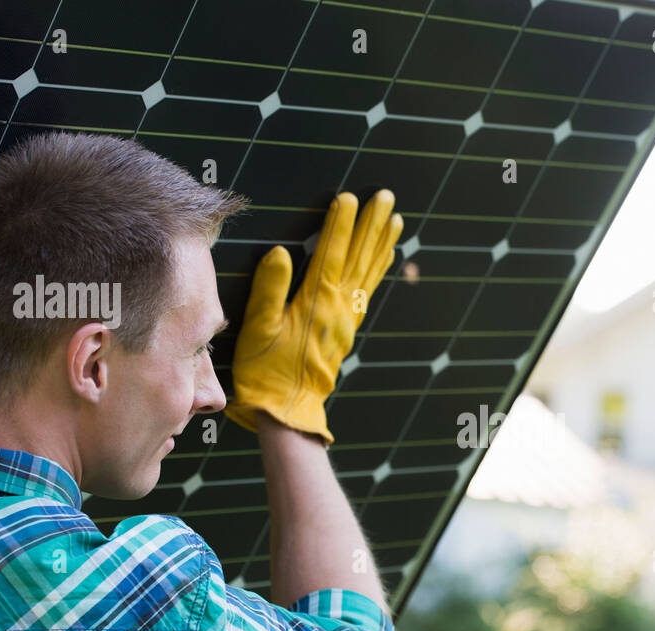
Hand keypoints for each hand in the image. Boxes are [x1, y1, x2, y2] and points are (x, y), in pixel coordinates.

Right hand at [224, 189, 403, 443]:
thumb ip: (270, 289)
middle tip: (386, 196)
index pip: (332, 253)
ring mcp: (346, 319)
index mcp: (316, 303)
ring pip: (369, 272)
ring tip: (395, 218)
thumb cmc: (266, 371)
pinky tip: (386, 256)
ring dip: (382, 242)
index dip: (340, 223)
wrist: (288, 410)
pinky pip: (368, 290)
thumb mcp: (259, 329)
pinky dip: (378, 269)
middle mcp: (339, 308)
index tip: (349, 197)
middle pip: (359, 257)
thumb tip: (280, 251)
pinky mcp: (347, 329)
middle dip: (371, 224)